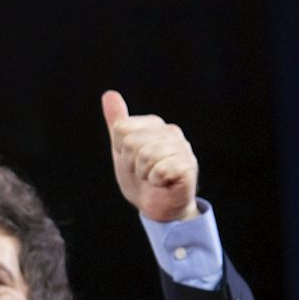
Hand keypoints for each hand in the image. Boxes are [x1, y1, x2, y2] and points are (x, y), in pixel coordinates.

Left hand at [102, 90, 199, 222]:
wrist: (158, 206)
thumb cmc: (142, 177)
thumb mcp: (122, 149)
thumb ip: (117, 122)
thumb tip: (110, 94)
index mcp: (154, 124)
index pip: (121, 128)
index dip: (121, 150)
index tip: (131, 159)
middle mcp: (171, 132)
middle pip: (131, 142)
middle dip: (131, 163)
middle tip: (143, 171)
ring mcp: (182, 148)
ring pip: (146, 155)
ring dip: (144, 173)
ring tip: (152, 177)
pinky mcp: (188, 167)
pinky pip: (160, 170)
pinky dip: (156, 181)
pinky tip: (163, 183)